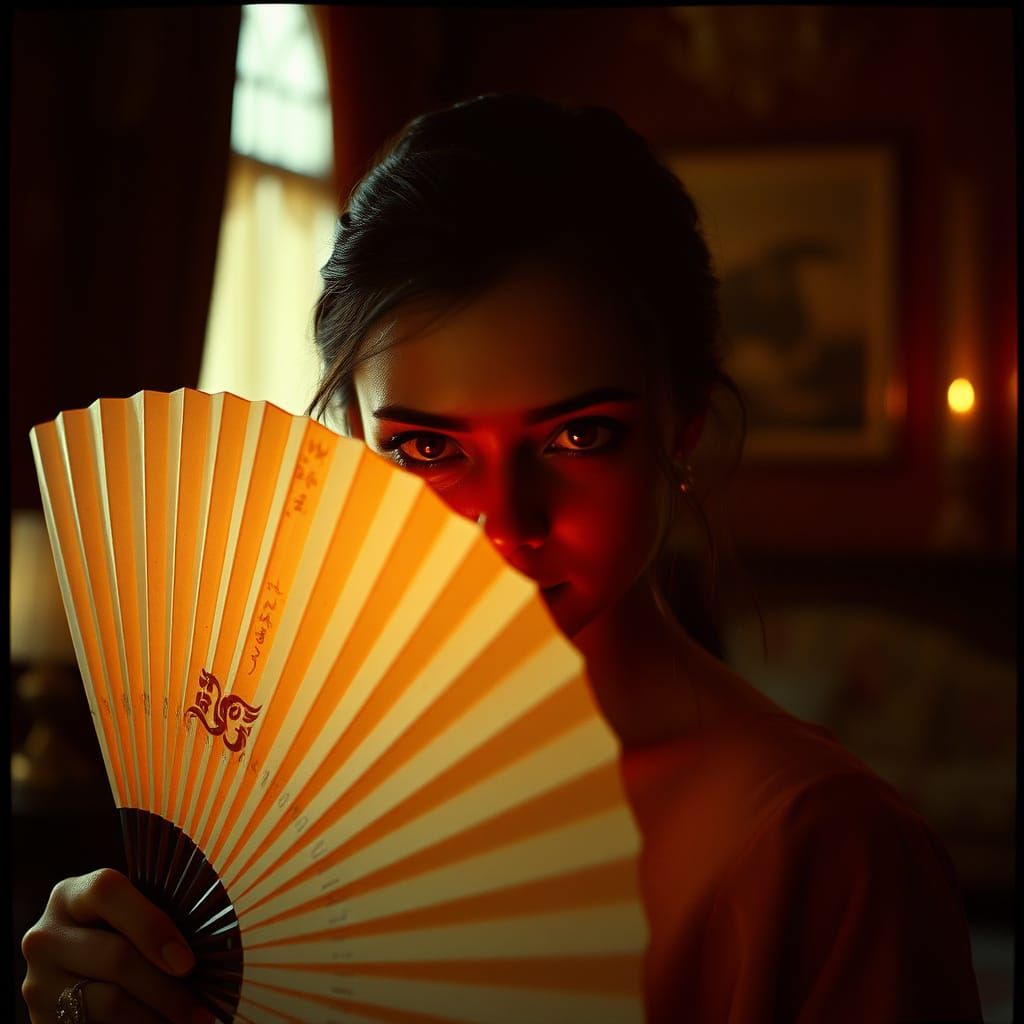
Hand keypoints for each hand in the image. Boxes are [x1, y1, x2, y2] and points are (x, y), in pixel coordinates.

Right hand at [22, 868, 212, 1022]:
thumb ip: (155, 914)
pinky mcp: (40, 1020)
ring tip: (188, 1021)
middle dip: (167, 988)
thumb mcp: (130, 915)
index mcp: (71, 895)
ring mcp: (38, 981)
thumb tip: (211, 938)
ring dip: (156, 1017)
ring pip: (108, 1002)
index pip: (107, 891)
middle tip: (201, 1009)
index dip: (151, 925)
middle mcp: (46, 935)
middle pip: (116, 956)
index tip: (187, 962)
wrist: (76, 976)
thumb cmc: (120, 935)